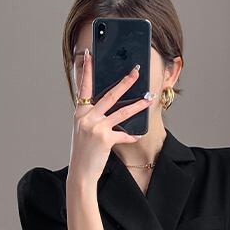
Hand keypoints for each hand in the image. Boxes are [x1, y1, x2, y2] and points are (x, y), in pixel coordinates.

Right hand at [68, 49, 150, 186]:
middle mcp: (86, 117)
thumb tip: (109, 106)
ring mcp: (95, 128)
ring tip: (148, 98)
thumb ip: (92, 117)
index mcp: (80, 113)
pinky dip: (131, 136)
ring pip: (121, 112)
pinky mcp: (105, 139)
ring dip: (137, 105)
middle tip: (135, 72)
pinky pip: (123, 135)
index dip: (86, 71)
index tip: (89, 55)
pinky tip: (137, 135)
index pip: (84, 87)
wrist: (80, 173)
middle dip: (124, 83)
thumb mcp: (83, 131)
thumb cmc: (83, 152)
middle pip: (109, 95)